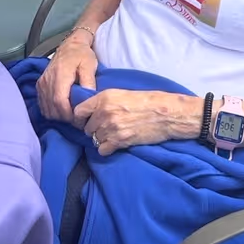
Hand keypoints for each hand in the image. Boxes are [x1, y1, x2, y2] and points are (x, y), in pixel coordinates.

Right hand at [35, 34, 97, 121]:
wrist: (71, 45)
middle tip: (78, 119)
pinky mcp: (40, 85)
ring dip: (58, 116)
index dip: (68, 114)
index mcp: (60, 75)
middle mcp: (47, 80)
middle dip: (65, 117)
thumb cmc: (82, 55)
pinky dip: (52, 111)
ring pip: (46, 108)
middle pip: (52, 108)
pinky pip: (43, 105)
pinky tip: (62, 110)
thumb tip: (88, 98)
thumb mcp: (90, 65)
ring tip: (71, 114)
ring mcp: (42, 83)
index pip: (59, 101)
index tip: (79, 118)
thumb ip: (89, 81)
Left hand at [71, 88, 194, 155]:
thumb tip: (90, 112)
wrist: (165, 113)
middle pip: (86, 128)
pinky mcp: (119, 141)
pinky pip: (102, 150)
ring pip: (94, 139)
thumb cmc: (146, 101)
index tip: (84, 122)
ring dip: (101, 139)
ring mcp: (111, 127)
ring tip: (113, 135)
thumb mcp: (121, 94)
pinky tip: (115, 143)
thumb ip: (104, 102)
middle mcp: (104, 112)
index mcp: (104, 98)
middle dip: (93, 130)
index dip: (80, 119)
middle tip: (105, 129)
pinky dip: (107, 149)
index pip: (78, 112)